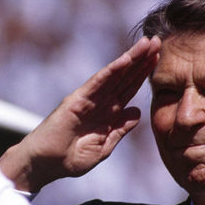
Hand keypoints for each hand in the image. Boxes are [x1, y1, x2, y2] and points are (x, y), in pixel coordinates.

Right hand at [0, 36, 160, 191]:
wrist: (45, 165)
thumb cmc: (69, 159)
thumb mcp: (103, 147)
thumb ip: (120, 129)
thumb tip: (136, 111)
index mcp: (106, 113)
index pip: (128, 89)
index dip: (143, 74)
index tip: (159, 59)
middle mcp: (98, 102)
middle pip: (124, 77)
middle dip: (141, 60)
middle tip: (158, 40)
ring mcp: (87, 99)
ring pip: (114, 75)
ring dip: (131, 58)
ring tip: (147, 43)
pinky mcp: (76, 100)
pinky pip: (97, 83)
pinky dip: (112, 71)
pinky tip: (126, 59)